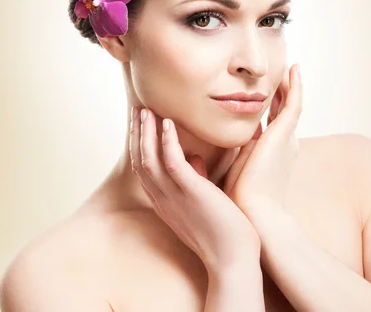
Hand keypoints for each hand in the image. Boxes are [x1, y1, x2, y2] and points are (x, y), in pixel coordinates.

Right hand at [129, 107, 260, 271]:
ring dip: (145, 132)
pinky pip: (172, 161)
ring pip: (149, 158)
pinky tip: (167, 123)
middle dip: (136, 134)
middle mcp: (163, 199)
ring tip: (145, 110)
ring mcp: (174, 196)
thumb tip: (196, 160)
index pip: (144, 169)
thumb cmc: (225, 232)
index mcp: (165, 202)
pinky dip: (167, 141)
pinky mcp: (191, 192)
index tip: (141, 124)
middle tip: (137, 110)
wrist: (234, 260)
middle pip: (139, 161)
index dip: (139, 145)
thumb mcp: (204, 203)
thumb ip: (197, 181)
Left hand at [222, 63, 302, 218]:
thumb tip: (215, 145)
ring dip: (291, 84)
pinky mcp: (284, 134)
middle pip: (284, 110)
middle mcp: (284, 143)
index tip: (265, 92)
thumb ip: (232, 153)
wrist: (256, 216)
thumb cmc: (242, 198)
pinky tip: (294, 68)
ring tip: (291, 65)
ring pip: (291, 103)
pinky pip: (294, 103)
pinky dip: (296, 85)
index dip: (271, 106)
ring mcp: (286, 138)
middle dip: (283, 92)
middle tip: (284, 72)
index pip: (272, 122)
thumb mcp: (237, 168)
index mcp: (272, 152)